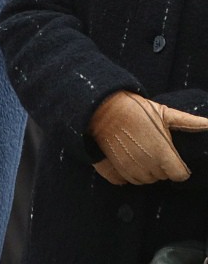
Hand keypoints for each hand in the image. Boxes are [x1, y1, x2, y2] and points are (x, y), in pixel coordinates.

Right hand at [88, 91, 207, 184]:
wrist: (102, 107)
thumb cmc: (135, 109)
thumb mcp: (163, 112)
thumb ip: (188, 122)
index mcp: (163, 154)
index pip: (180, 175)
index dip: (178, 167)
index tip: (171, 157)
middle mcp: (148, 165)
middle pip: (162, 177)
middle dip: (160, 166)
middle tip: (152, 148)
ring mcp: (129, 169)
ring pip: (144, 180)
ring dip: (144, 171)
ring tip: (139, 152)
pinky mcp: (113, 170)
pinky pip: (126, 182)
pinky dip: (127, 174)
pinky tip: (126, 159)